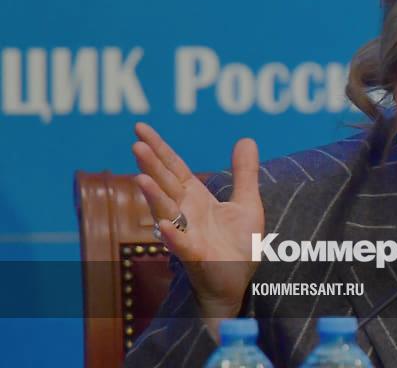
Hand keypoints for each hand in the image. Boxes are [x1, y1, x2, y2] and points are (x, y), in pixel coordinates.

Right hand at [132, 122, 264, 317]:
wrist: (238, 281)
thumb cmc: (237, 245)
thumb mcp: (247, 203)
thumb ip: (244, 172)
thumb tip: (246, 139)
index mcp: (196, 197)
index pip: (173, 167)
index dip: (158, 147)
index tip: (139, 127)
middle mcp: (185, 212)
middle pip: (165, 184)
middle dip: (151, 165)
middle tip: (137, 144)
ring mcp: (186, 233)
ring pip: (166, 211)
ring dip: (153, 196)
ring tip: (140, 178)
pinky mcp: (194, 255)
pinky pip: (181, 244)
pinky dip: (172, 235)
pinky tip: (166, 225)